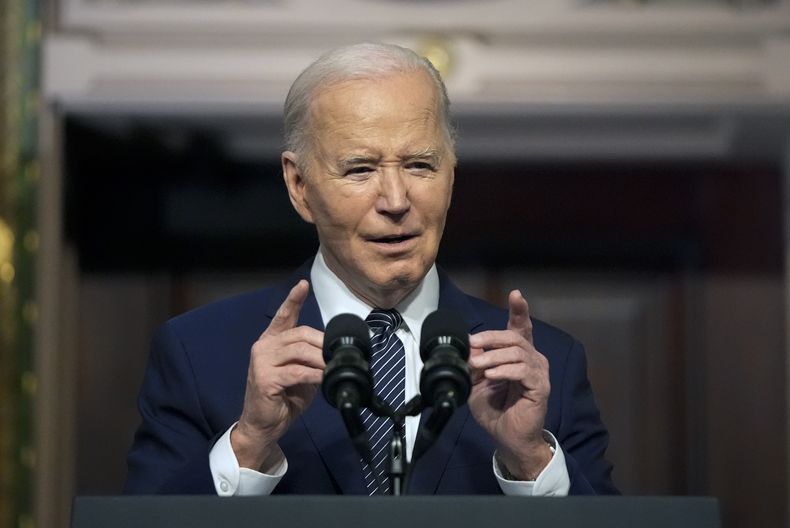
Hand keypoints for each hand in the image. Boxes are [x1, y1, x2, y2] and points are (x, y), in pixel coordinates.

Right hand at [231, 280, 324, 471]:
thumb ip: (311, 360)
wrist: (263, 426)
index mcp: (272, 342)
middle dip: (323, 343)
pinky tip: (322, 377)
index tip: (303, 285)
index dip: (294, 299)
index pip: (283, 316)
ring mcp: (262, 362)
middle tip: (338, 355)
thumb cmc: (282, 399)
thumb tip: (333, 353)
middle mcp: (264, 347)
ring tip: (333, 367)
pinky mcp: (265, 378)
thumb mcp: (301, 375)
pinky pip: (296, 371)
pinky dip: (313, 374)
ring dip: (321, 359)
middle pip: (300, 334)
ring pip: (300, 351)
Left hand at [467, 290, 552, 479]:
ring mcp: (538, 372)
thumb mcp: (477, 382)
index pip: (521, 327)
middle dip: (490, 337)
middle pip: (514, 336)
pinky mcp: (540, 387)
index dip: (519, 310)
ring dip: (492, 356)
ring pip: (517, 352)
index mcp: (518, 355)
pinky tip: (492, 375)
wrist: (507, 438)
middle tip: (472, 345)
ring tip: (477, 365)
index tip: (516, 294)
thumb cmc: (496, 410)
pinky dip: (504, 370)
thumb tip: (466, 346)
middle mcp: (532, 359)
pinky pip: (522, 370)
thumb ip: (474, 363)